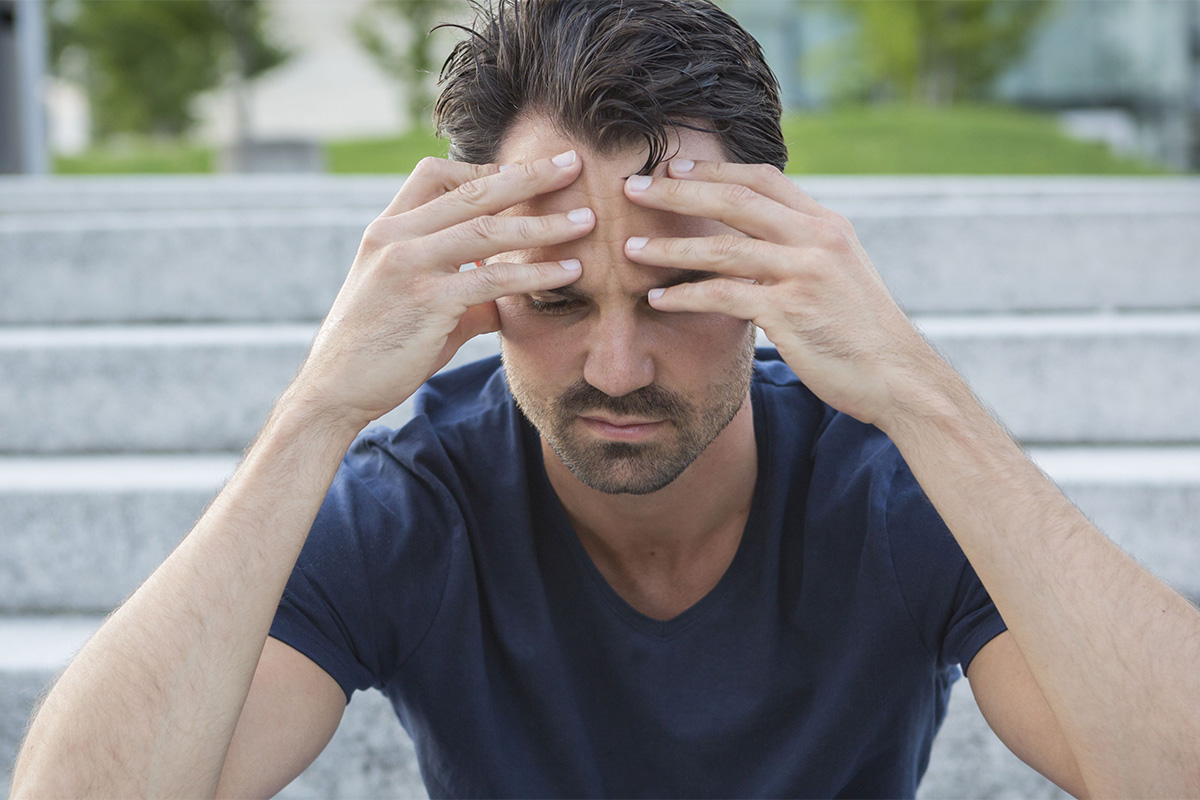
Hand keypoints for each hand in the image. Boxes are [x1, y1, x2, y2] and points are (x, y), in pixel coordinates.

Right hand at [292, 151, 595, 426]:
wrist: (334, 390)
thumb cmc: (379, 349)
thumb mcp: (417, 306)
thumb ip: (461, 295)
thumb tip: (503, 302)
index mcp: (386, 228)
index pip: (436, 174)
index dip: (485, 168)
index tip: (527, 173)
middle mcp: (394, 236)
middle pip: (472, 190)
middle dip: (528, 174)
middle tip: (573, 163)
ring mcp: (408, 265)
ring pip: (488, 229)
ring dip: (543, 223)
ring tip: (586, 219)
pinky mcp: (427, 300)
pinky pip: (493, 278)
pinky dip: (536, 273)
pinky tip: (570, 271)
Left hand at [623, 160, 947, 428]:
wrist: (899, 377)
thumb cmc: (862, 331)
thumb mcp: (839, 274)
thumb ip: (801, 250)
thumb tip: (759, 241)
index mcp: (827, 224)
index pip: (763, 179)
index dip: (714, 170)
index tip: (673, 167)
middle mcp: (817, 239)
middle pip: (734, 201)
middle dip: (678, 191)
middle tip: (633, 187)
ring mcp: (804, 274)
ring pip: (722, 248)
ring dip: (670, 248)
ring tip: (630, 248)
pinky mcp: (790, 312)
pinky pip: (723, 296)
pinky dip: (685, 296)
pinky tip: (657, 299)